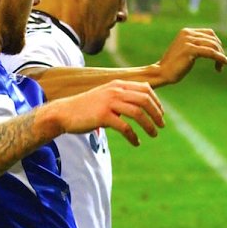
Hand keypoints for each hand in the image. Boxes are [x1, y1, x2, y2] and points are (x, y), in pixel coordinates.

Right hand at [47, 80, 164, 146]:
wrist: (65, 113)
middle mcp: (115, 91)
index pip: (145, 89)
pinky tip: (136, 142)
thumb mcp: (105, 96)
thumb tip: (140, 105)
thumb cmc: (86, 107)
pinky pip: (125, 127)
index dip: (156, 102)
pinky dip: (133, 136)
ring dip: (149, 125)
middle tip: (161, 126)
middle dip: (157, 114)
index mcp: (117, 85)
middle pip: (144, 100)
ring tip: (154, 135)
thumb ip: (121, 97)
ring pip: (138, 113)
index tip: (160, 114)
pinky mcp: (103, 116)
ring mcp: (109, 103)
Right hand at [156, 28, 226, 85]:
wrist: (162, 73)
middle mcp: (187, 33)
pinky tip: (224, 63)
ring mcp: (188, 41)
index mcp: (186, 31)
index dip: (217, 44)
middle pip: (212, 39)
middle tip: (222, 63)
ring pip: (213, 46)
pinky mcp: (190, 50)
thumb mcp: (185, 51)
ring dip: (220, 56)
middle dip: (220, 51)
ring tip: (221, 67)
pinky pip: (210, 52)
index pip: (209, 33)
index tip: (220, 55)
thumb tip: (215, 47)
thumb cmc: (174, 66)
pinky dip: (219, 58)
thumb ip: (196, 45)